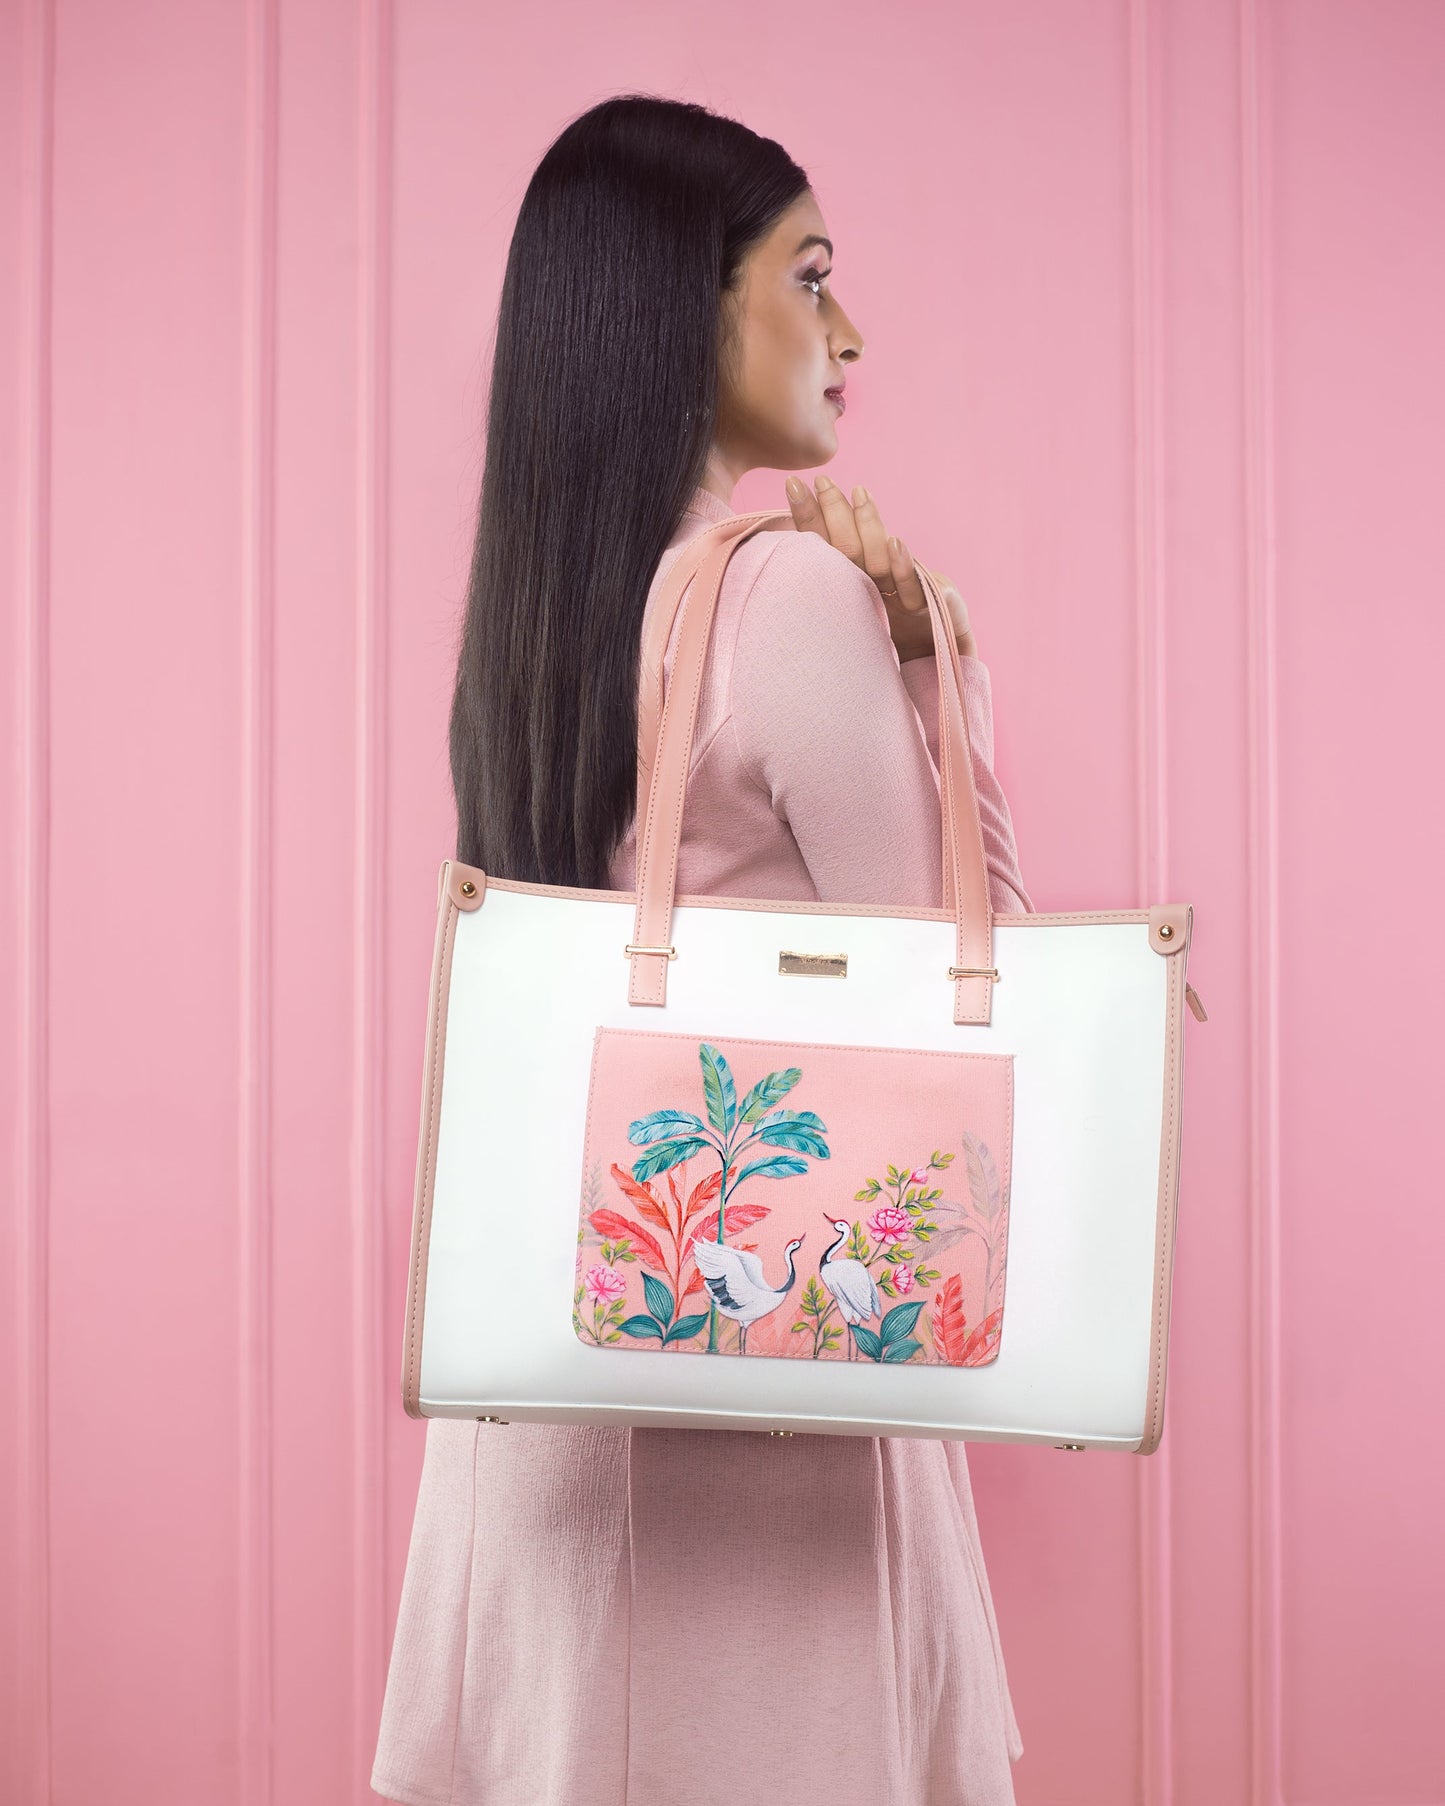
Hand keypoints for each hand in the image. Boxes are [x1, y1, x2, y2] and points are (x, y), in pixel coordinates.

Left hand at [782, 474, 978, 661]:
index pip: (829, 545)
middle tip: (822, 481)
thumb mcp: (848, 626)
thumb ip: (824, 596)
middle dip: (837, 510)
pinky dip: (904, 569)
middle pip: (852, 544)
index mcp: (855, 583)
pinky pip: (915, 590)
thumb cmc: (883, 648)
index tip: (794, 485)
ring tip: (858, 496)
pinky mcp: (932, 610)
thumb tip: (772, 573)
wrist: (931, 672)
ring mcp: (904, 594)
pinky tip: (896, 544)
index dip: (811, 516)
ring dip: (871, 527)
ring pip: (882, 559)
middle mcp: (878, 583)